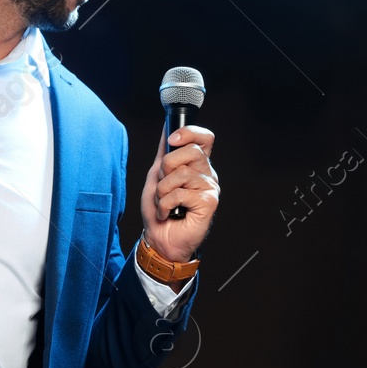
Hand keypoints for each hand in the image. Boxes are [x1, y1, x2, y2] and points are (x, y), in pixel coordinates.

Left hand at [139, 124, 217, 263]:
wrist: (158, 239)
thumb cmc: (159, 211)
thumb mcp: (156, 176)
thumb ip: (163, 153)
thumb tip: (166, 128)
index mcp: (197, 165)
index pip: (204, 138)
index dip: (189, 133)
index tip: (172, 140)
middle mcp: (207, 174)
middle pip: (191, 151)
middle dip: (167, 167)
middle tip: (163, 185)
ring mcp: (210, 188)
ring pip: (182, 173)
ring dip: (163, 190)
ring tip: (163, 203)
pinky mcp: (209, 203)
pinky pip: (181, 193)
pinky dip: (166, 204)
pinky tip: (168, 213)